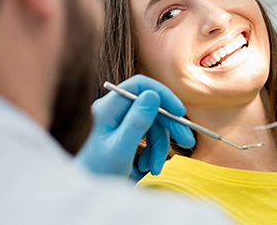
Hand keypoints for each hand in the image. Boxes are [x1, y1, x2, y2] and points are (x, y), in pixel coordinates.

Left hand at [76, 75, 194, 179]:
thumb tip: (153, 94)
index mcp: (107, 108)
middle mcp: (114, 110)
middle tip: (188, 141)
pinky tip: (147, 167)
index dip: (162, 94)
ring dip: (160, 146)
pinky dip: (153, 151)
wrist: (89, 190)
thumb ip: (137, 122)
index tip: (179, 112)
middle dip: (169, 126)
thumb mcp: (121, 150)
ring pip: (153, 123)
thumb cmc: (98, 173)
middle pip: (151, 106)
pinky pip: (149, 135)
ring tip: (155, 169)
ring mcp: (120, 120)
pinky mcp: (127, 132)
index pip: (139, 86)